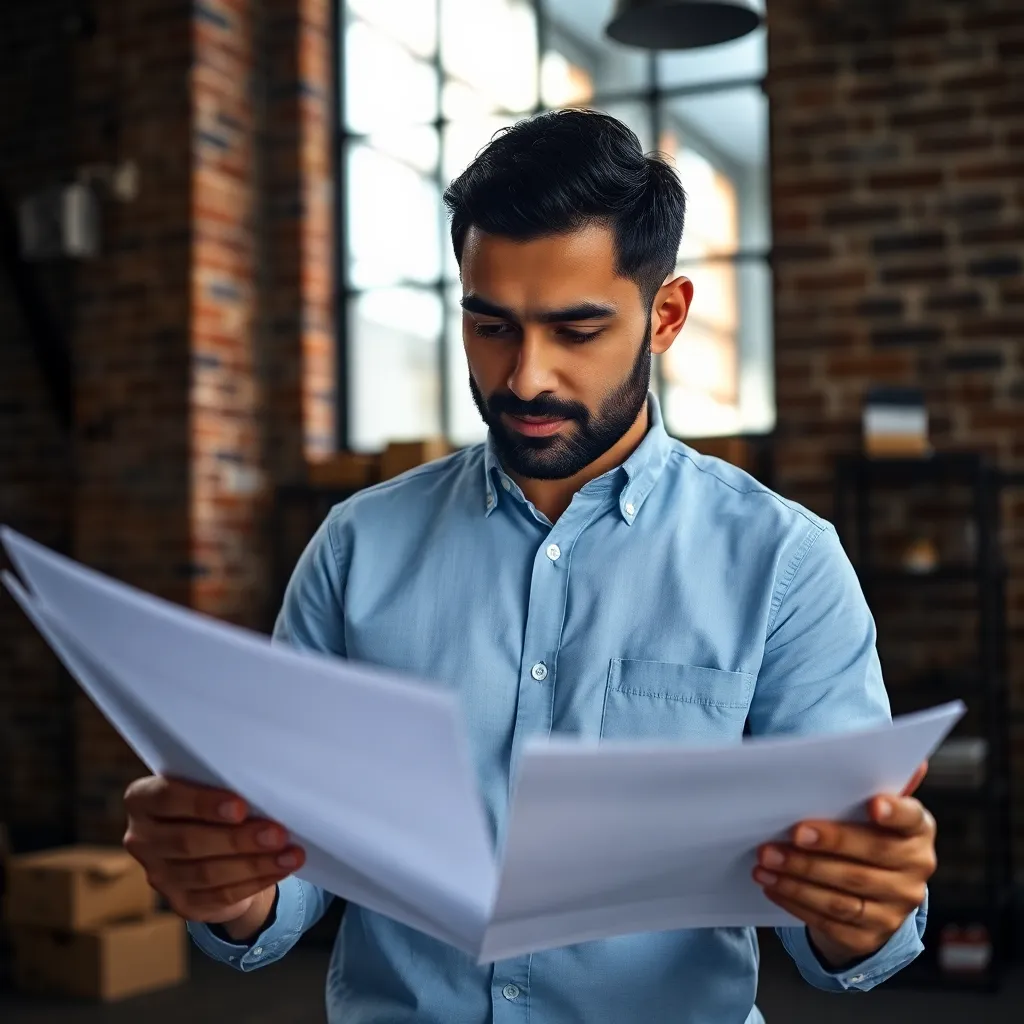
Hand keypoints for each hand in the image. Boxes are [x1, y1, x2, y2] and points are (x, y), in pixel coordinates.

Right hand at [123, 776, 304, 928]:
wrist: (213, 845)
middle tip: (278, 833)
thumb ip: (221, 784)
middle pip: (189, 841)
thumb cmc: (215, 803)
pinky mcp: (183, 903)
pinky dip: (256, 881)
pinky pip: (221, 895)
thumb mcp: (212, 787)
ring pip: (208, 873)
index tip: (240, 806)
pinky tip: (281, 870)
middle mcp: (142, 839)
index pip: (166, 799)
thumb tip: (264, 785)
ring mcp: (159, 875)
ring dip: (255, 864)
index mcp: (143, 800)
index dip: (202, 804)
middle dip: (238, 839)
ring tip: (291, 854)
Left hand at [753, 761, 935, 966]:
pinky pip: (829, 920)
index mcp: (918, 831)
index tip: (873, 803)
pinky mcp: (870, 936)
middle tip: (789, 834)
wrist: (871, 896)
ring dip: (799, 875)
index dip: (895, 812)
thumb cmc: (864, 834)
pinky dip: (796, 900)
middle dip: (825, 846)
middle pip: (869, 858)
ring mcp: (895, 908)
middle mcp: (914, 871)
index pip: (911, 819)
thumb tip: (897, 749)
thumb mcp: (870, 808)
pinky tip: (772, 884)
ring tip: (765, 859)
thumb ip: (876, 782)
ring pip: (844, 892)